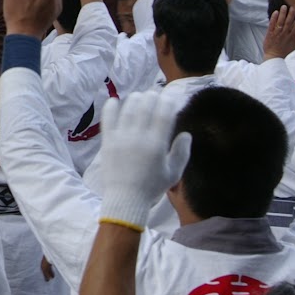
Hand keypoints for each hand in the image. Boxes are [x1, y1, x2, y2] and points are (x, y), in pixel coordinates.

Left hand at [93, 91, 192, 229]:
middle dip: (152, 96)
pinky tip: (114, 101)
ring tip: (140, 97)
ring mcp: (121, 137)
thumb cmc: (152, 187)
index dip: (168, 101)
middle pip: (145, 106)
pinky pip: (108, 119)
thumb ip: (182, 153)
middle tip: (155, 95)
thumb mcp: (173, 173)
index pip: (164, 113)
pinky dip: (111, 107)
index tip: (170, 97)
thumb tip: (186, 134)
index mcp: (157, 144)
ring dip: (135, 99)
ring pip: (128, 109)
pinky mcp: (108, 141)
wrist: (125, 199)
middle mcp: (139, 137)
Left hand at [263, 5, 294, 60]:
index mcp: (292, 37)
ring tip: (284, 7)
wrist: (274, 57)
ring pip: (280, 22)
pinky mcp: (270, 34)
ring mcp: (277, 34)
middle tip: (293, 7)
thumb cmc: (285, 50)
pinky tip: (275, 12)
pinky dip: (273, 18)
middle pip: (289, 23)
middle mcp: (285, 34)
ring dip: (282, 14)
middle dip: (291, 14)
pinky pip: (272, 25)